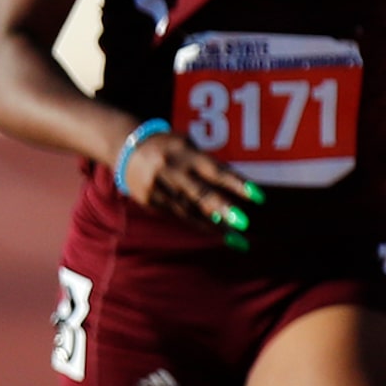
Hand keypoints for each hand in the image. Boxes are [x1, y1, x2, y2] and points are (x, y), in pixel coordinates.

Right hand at [119, 130, 259, 245]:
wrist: (126, 148)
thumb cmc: (169, 147)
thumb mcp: (187, 146)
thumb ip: (207, 165)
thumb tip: (231, 191)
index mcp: (186, 154)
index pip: (216, 170)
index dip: (237, 184)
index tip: (259, 197)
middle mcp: (173, 171)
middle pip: (201, 192)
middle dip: (222, 208)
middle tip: (244, 223)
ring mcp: (160, 188)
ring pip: (191, 210)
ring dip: (215, 226)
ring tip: (237, 239)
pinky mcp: (151, 201)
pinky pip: (179, 215)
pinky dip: (199, 224)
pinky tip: (217, 233)